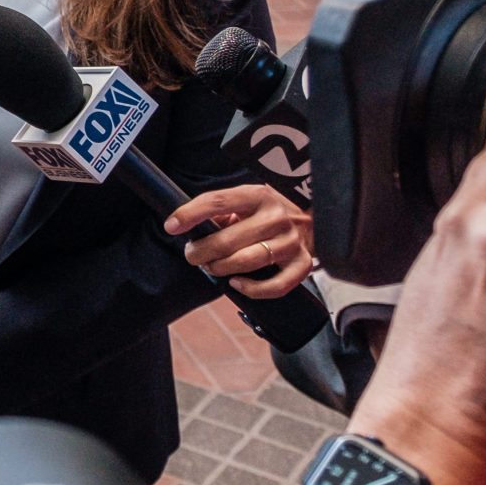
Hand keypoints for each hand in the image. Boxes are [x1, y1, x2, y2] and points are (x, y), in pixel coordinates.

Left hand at [168, 184, 314, 299]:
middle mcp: (277, 217)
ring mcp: (291, 241)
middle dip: (201, 252)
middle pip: (228, 239)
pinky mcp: (303, 264)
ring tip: (211, 267)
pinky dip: (252, 289)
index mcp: (258, 195)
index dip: (190, 214)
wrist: (314, 219)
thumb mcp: (245, 202)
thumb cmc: (266, 214)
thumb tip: (186, 227)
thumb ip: (220, 212)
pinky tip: (236, 283)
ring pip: (246, 262)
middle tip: (192, 255)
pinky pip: (276, 286)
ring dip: (220, 269)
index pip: (218, 201)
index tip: (171, 226)